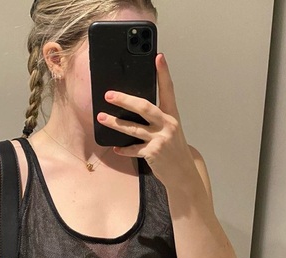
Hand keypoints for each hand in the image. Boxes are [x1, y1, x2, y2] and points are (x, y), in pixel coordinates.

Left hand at [96, 53, 195, 185]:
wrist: (183, 173)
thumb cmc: (174, 150)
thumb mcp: (170, 131)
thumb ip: (157, 119)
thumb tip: (135, 108)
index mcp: (172, 116)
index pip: (168, 90)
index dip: (164, 73)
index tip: (158, 57)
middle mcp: (168, 125)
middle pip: (144, 107)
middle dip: (125, 99)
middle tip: (109, 95)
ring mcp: (160, 139)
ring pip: (133, 128)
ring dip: (115, 123)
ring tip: (101, 117)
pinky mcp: (153, 153)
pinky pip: (133, 149)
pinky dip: (123, 149)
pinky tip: (115, 147)